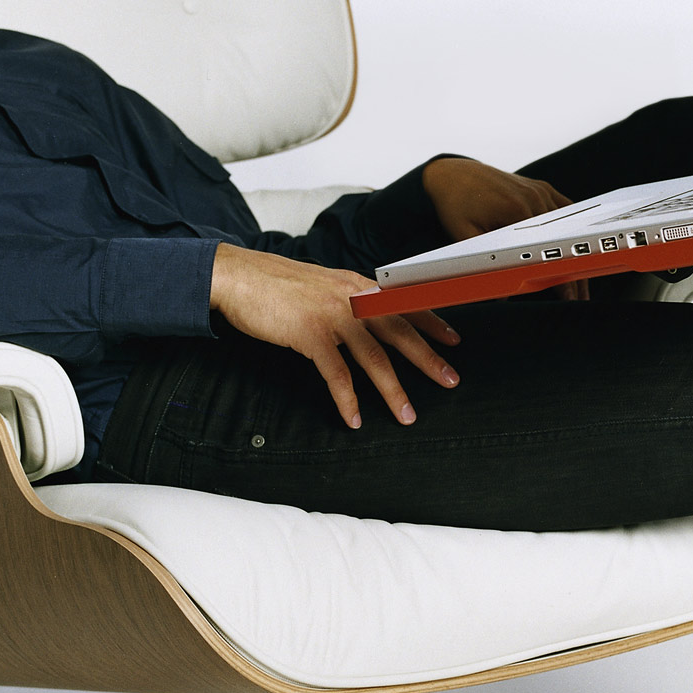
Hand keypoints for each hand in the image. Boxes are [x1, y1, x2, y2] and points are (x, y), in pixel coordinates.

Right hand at [208, 244, 460, 427]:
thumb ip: (347, 299)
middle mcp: (351, 297)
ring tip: (406, 415)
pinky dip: (347, 399)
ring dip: (392, 390)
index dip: (432, 321)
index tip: (454, 339)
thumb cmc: (276, 284)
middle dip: (428, 359)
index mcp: (356, 285)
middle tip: (450, 380)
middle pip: (399, 331)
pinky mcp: (309, 333)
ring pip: (373, 358)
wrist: (238, 275)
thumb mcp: (322, 284)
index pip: (405, 303)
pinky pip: (336, 373)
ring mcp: (332, 315)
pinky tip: (354, 417)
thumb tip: (367, 319)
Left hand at [423, 156, 588, 300]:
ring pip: (568, 227)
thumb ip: (482, 264)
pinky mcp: (540, 187)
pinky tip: (575, 245)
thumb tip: (502, 296)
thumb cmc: (455, 204)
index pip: (548, 249)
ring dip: (575, 250)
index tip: (569, 296)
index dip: (561, 276)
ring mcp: (539, 190)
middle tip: (579, 296)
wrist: (451, 174)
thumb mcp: (463, 235)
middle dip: (575, 270)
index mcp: (516, 211)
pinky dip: (571, 227)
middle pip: (564, 240)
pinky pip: (564, 208)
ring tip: (579, 276)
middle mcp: (532, 198)